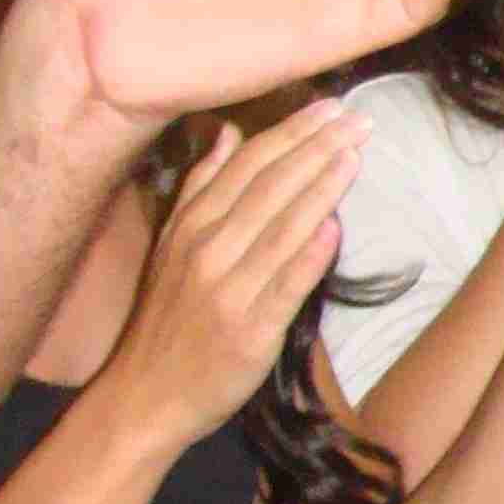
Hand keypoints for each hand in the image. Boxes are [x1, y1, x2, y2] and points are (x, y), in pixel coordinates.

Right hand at [101, 101, 363, 451]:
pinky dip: (309, 254)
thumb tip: (228, 133)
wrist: (144, 395)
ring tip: (356, 153)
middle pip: (269, 187)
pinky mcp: (250, 330)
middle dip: (317, 148)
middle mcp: (207, 250)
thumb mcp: (170, 245)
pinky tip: (334, 226)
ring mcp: (228, 290)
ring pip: (281, 228)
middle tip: (359, 119)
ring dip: (321, 188)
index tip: (331, 107)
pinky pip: (285, 285)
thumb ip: (200, 188)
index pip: (247, 166)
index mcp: (190, 226)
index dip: (291, 134)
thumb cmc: (166, 319)